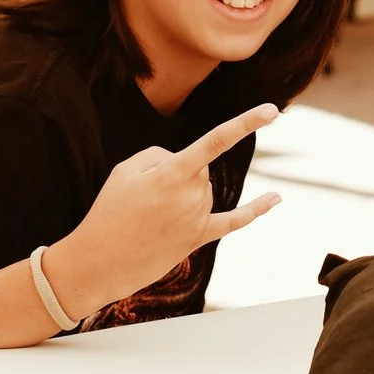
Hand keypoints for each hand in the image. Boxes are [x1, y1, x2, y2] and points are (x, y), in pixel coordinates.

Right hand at [46, 102, 282, 316]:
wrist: (97, 263)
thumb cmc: (109, 212)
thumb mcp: (124, 170)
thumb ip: (160, 155)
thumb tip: (186, 163)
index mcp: (174, 173)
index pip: (216, 140)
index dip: (245, 122)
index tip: (271, 110)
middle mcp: (193, 195)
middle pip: (199, 168)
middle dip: (175, 173)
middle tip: (143, 197)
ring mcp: (198, 219)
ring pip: (202, 189)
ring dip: (181, 194)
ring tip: (148, 214)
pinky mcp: (198, 238)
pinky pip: (233, 221)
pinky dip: (256, 209)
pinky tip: (276, 198)